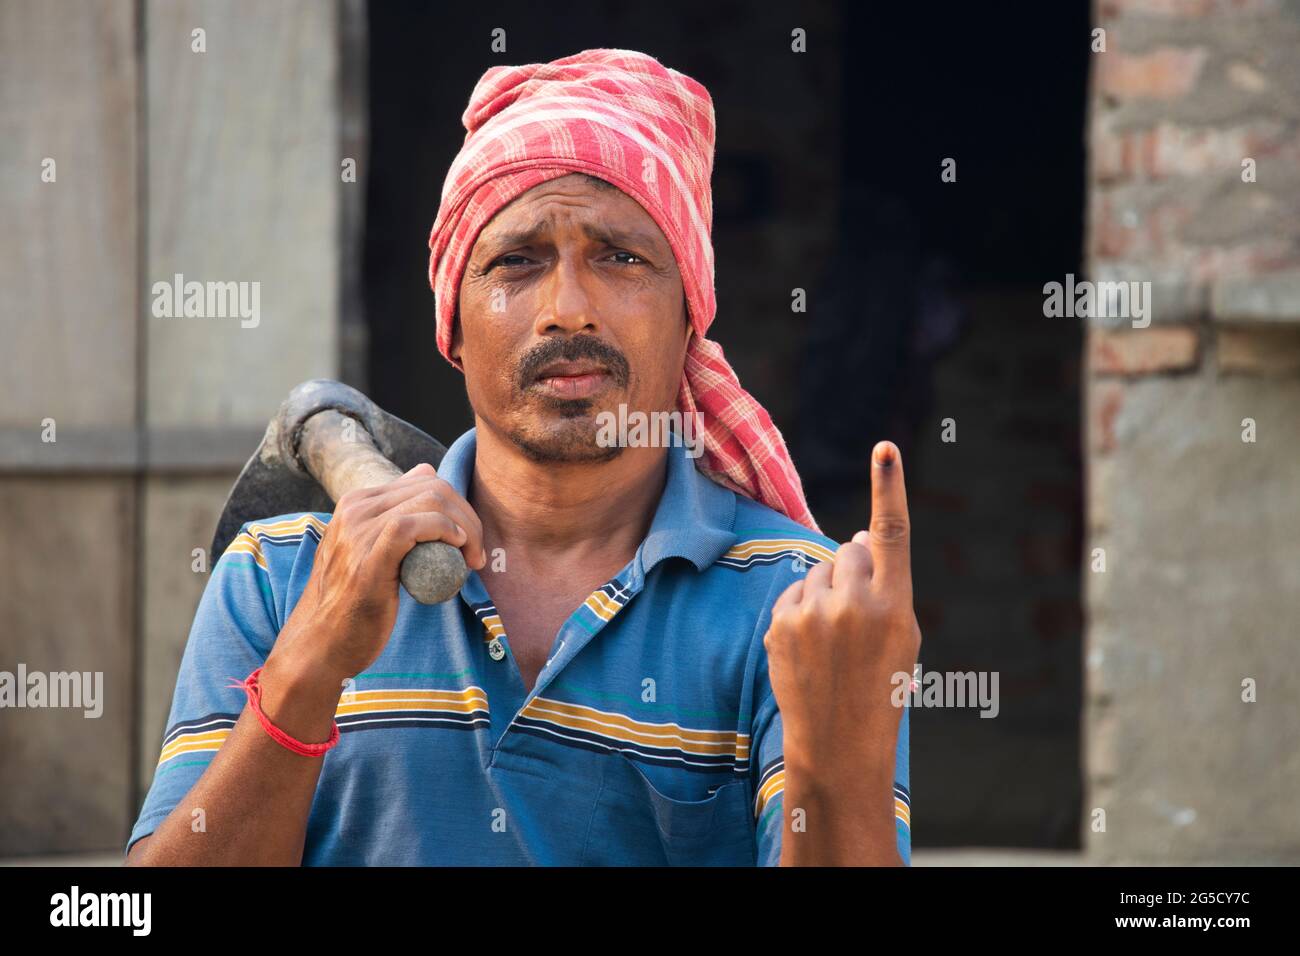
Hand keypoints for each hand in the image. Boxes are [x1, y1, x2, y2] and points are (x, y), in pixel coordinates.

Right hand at [268, 463, 486, 685]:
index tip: (469, 541)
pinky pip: (417, 525)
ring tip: (472, 559)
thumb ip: (396, 513)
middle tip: (477, 553)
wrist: (322, 645)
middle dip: (467, 515)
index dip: (457, 507)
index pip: (424, 482)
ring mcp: (359, 530)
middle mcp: (355, 509)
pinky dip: (446, 531)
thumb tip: (427, 470)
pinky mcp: (369, 555)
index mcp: (356, 502)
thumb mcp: (370, 549)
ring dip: (466, 528)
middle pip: (433, 488)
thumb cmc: (352, 603)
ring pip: (431, 501)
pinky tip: (458, 549)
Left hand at [764, 441, 921, 779]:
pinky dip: (802, 611)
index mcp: (894, 605)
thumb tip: (853, 536)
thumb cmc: (880, 687)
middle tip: (859, 615)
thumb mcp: (901, 638)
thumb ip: (883, 584)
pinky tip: (812, 649)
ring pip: (818, 573)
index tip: (884, 450)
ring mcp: (812, 615)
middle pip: (848, 551)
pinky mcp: (779, 626)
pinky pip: (793, 595)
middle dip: (853, 570)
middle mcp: (852, 604)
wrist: (838, 745)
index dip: (889, 488)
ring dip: (826, 593)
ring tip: (834, 642)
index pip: (891, 534)